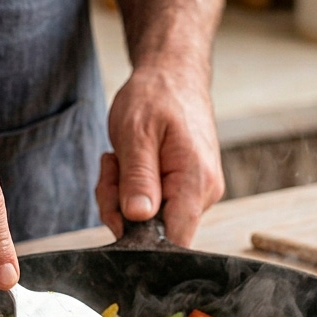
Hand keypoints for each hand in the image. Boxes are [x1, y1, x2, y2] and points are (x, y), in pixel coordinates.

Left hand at [95, 64, 223, 245]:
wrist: (172, 76)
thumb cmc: (157, 97)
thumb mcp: (136, 134)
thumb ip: (137, 178)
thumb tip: (137, 218)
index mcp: (196, 181)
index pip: (174, 241)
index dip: (140, 238)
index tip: (117, 209)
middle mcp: (203, 193)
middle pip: (156, 233)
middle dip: (122, 209)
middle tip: (112, 169)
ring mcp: (196, 193)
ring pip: (149, 220)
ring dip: (122, 195)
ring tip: (120, 159)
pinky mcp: (184, 190)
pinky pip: (151, 207)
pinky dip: (130, 190)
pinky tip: (128, 164)